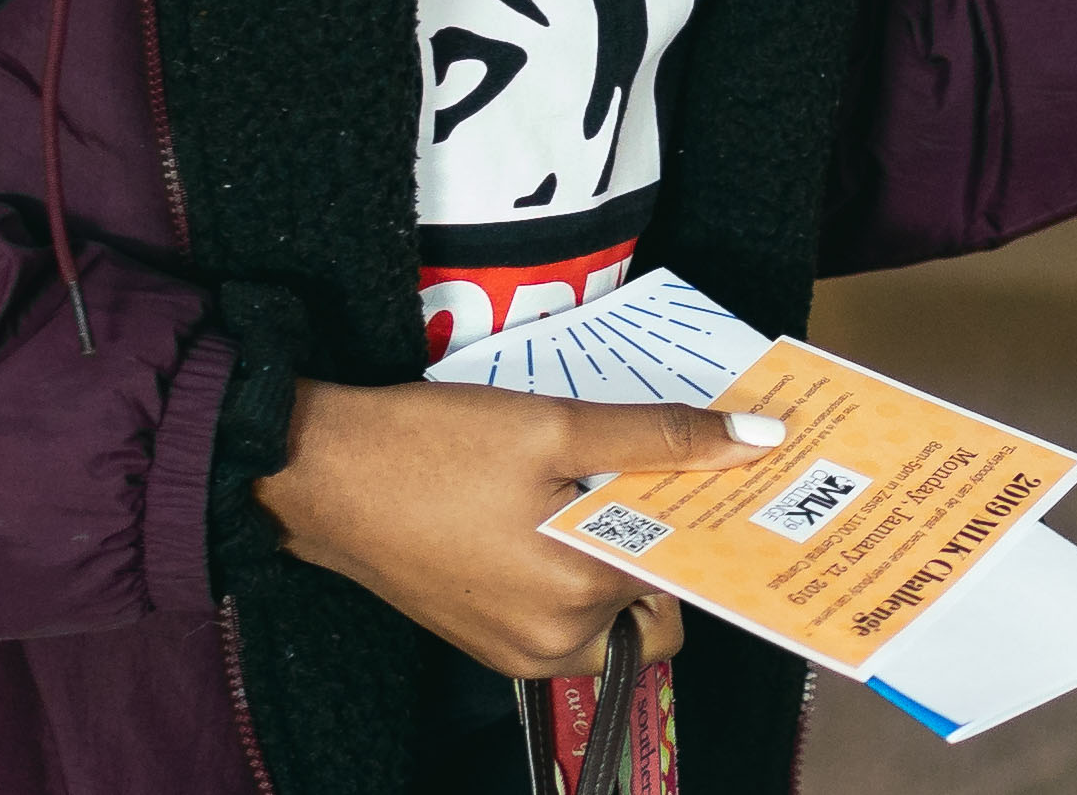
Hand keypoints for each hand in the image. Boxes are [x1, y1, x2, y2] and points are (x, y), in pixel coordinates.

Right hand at [252, 381, 774, 677]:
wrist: (320, 475)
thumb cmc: (431, 448)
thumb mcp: (555, 426)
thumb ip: (659, 438)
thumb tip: (756, 443)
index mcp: (582, 595)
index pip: (687, 578)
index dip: (706, 525)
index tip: (717, 482)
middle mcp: (556, 643)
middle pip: (650, 601)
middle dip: (654, 541)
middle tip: (643, 470)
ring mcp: (517, 650)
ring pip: (606, 611)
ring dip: (610, 553)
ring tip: (585, 482)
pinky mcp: (487, 640)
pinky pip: (560, 614)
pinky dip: (567, 567)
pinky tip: (543, 508)